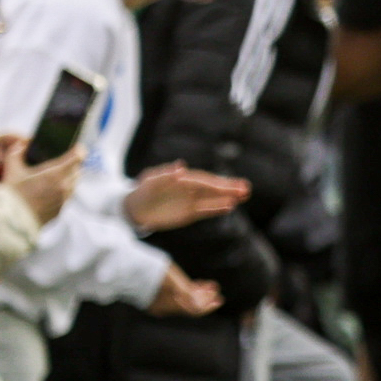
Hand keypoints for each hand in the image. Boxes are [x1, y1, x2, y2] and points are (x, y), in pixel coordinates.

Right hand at [1, 143, 86, 227]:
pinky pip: (68, 195)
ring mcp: (64, 199)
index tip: (75, 147)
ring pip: (74, 183)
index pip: (78, 157)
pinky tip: (51, 189)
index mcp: (56, 174)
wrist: (12, 222)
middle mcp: (65, 186)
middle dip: (72, 163)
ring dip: (69, 176)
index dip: (79, 150)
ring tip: (56, 174)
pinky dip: (64, 189)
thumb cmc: (12, 195)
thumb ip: (16, 153)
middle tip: (63, 159)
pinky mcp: (61, 210)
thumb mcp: (12, 170)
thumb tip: (20, 144)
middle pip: (78, 170)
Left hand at [124, 163, 250, 232]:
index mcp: (181, 179)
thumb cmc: (141, 191)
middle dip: (228, 187)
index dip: (215, 183)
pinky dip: (217, 208)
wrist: (135, 208)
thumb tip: (180, 167)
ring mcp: (191, 200)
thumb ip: (164, 175)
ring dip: (227, 196)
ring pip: (212, 198)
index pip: (201, 180)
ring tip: (244, 194)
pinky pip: (206, 210)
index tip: (228, 186)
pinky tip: (230, 206)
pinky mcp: (190, 212)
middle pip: (211, 187)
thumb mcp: (149, 182)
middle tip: (246, 188)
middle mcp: (189, 188)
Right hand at [149, 265, 222, 317]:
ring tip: (208, 285)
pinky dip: (186, 291)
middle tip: (216, 291)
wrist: (126, 267)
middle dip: (204, 298)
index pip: (193, 310)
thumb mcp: (172, 279)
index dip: (208, 306)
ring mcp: (157, 303)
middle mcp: (163, 307)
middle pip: (189, 305)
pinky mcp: (153, 296)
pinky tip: (193, 284)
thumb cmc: (150, 270)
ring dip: (197, 293)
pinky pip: (174, 297)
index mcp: (169, 305)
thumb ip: (186, 292)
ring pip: (182, 300)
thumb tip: (198, 305)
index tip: (219, 300)